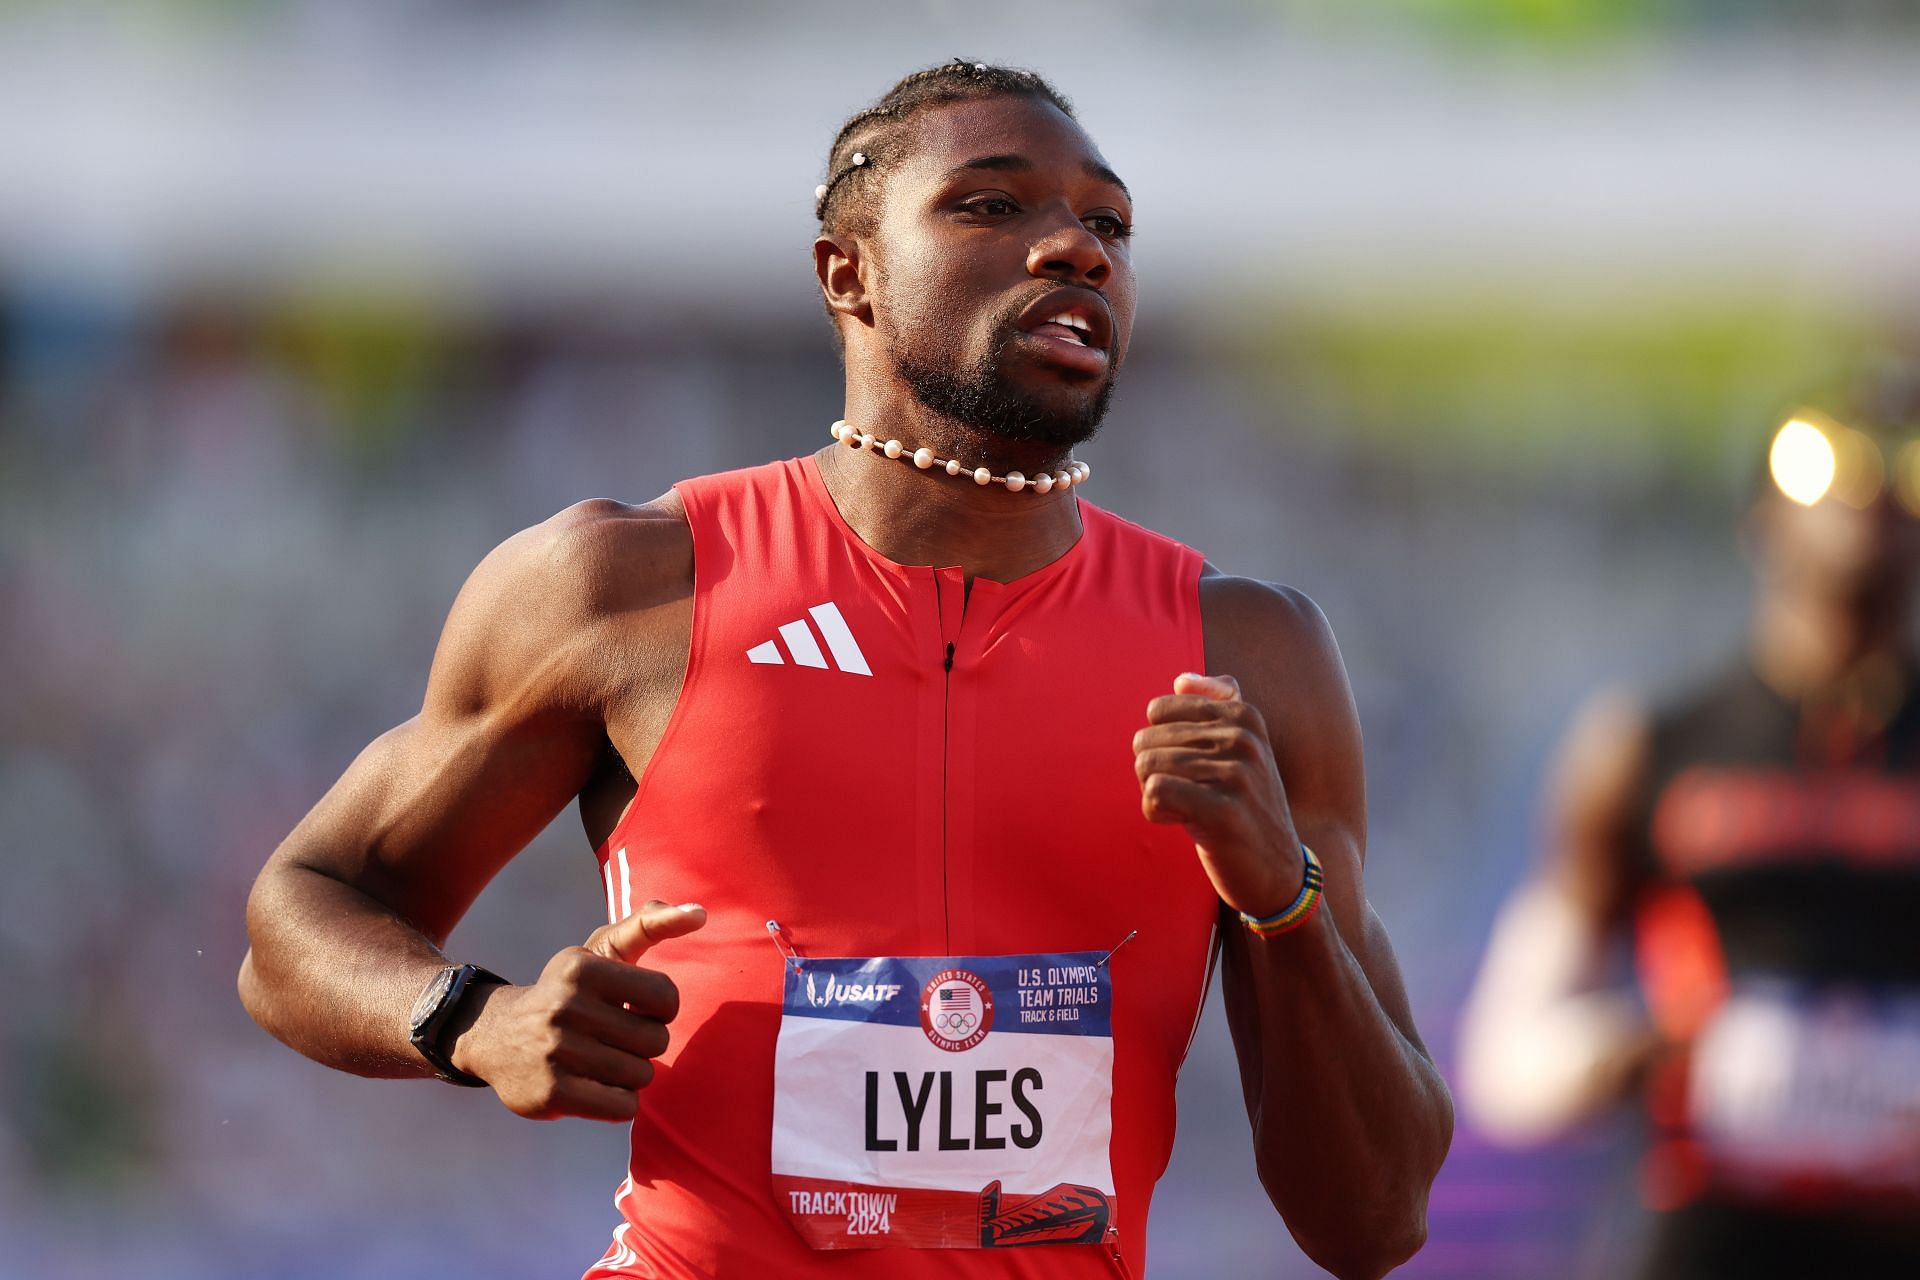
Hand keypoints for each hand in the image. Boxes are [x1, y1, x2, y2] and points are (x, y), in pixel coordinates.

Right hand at [448, 899, 706, 1120]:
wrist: (495, 1035)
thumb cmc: (567, 991)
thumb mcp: (600, 950)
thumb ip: (648, 924)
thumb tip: (700, 913)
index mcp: (583, 968)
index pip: (666, 996)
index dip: (660, 1010)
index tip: (635, 1008)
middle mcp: (567, 1006)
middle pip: (656, 1040)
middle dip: (644, 1045)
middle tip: (613, 1040)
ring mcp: (557, 1051)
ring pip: (641, 1076)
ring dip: (630, 1075)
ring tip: (599, 1062)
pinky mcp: (552, 1093)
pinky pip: (623, 1107)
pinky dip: (619, 1102)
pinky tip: (596, 1088)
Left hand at [1134, 672, 1303, 918]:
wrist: (1278, 871)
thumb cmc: (1246, 807)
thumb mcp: (1242, 751)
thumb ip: (1217, 706)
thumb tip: (1182, 679)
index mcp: (1243, 715)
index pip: (1158, 710)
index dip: (1160, 744)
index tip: (1187, 769)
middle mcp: (1242, 738)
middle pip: (1147, 740)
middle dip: (1153, 772)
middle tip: (1186, 796)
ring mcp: (1236, 774)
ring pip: (1147, 767)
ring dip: (1155, 795)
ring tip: (1187, 810)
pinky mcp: (1223, 811)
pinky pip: (1154, 792)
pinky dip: (1156, 812)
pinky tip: (1182, 823)